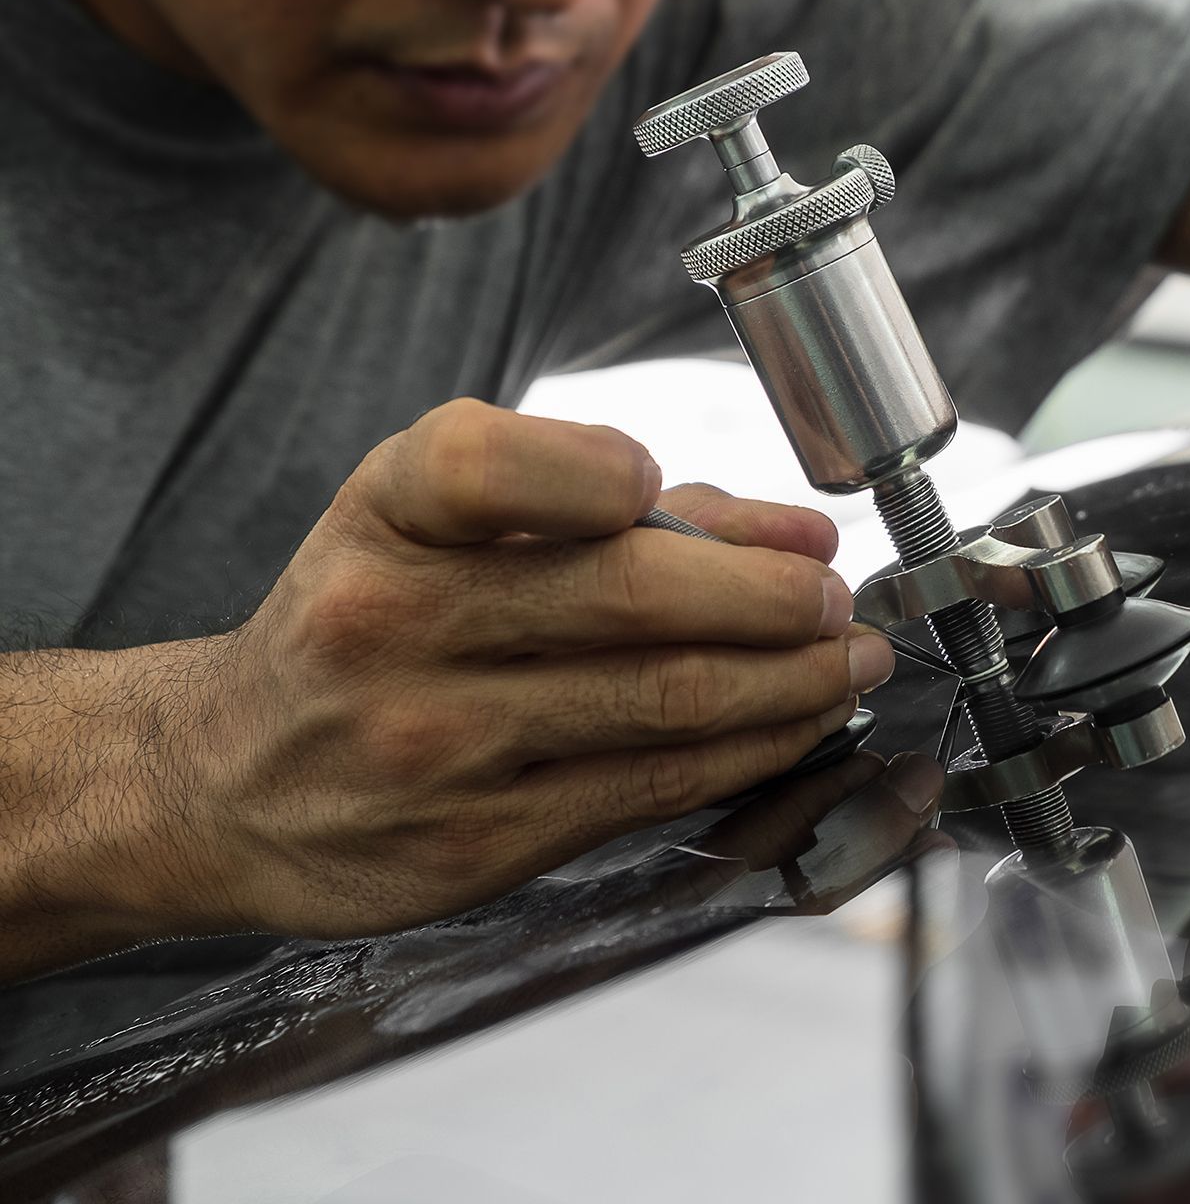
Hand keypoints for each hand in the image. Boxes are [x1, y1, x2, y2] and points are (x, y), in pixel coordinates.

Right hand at [143, 398, 895, 938]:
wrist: (230, 781)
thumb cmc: (365, 621)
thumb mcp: (437, 522)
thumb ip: (608, 505)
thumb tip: (795, 533)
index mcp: (386, 515)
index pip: (490, 463)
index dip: (603, 469)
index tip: (669, 486)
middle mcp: (395, 625)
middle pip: (631, 597)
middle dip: (773, 596)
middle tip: (837, 596)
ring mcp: (436, 743)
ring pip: (663, 702)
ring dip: (790, 680)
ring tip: (845, 659)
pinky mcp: (478, 842)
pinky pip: (652, 788)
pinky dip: (750, 751)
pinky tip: (794, 724)